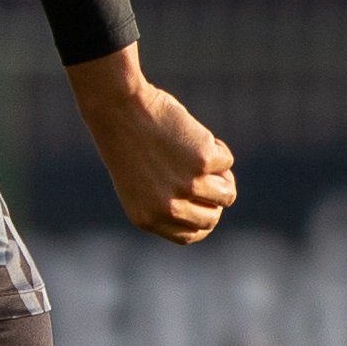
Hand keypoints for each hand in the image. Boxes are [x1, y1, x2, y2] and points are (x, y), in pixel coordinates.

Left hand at [69, 48, 234, 243]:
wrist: (120, 110)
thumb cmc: (127, 142)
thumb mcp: (138, 183)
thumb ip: (166, 201)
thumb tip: (211, 205)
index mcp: (147, 219)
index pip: (190, 235)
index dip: (202, 219)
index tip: (206, 203)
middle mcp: (168, 209)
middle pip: (212, 218)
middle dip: (216, 198)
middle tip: (212, 177)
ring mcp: (188, 187)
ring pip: (226, 192)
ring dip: (222, 174)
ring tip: (203, 153)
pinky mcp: (203, 162)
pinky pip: (226, 160)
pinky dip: (216, 146)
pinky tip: (192, 133)